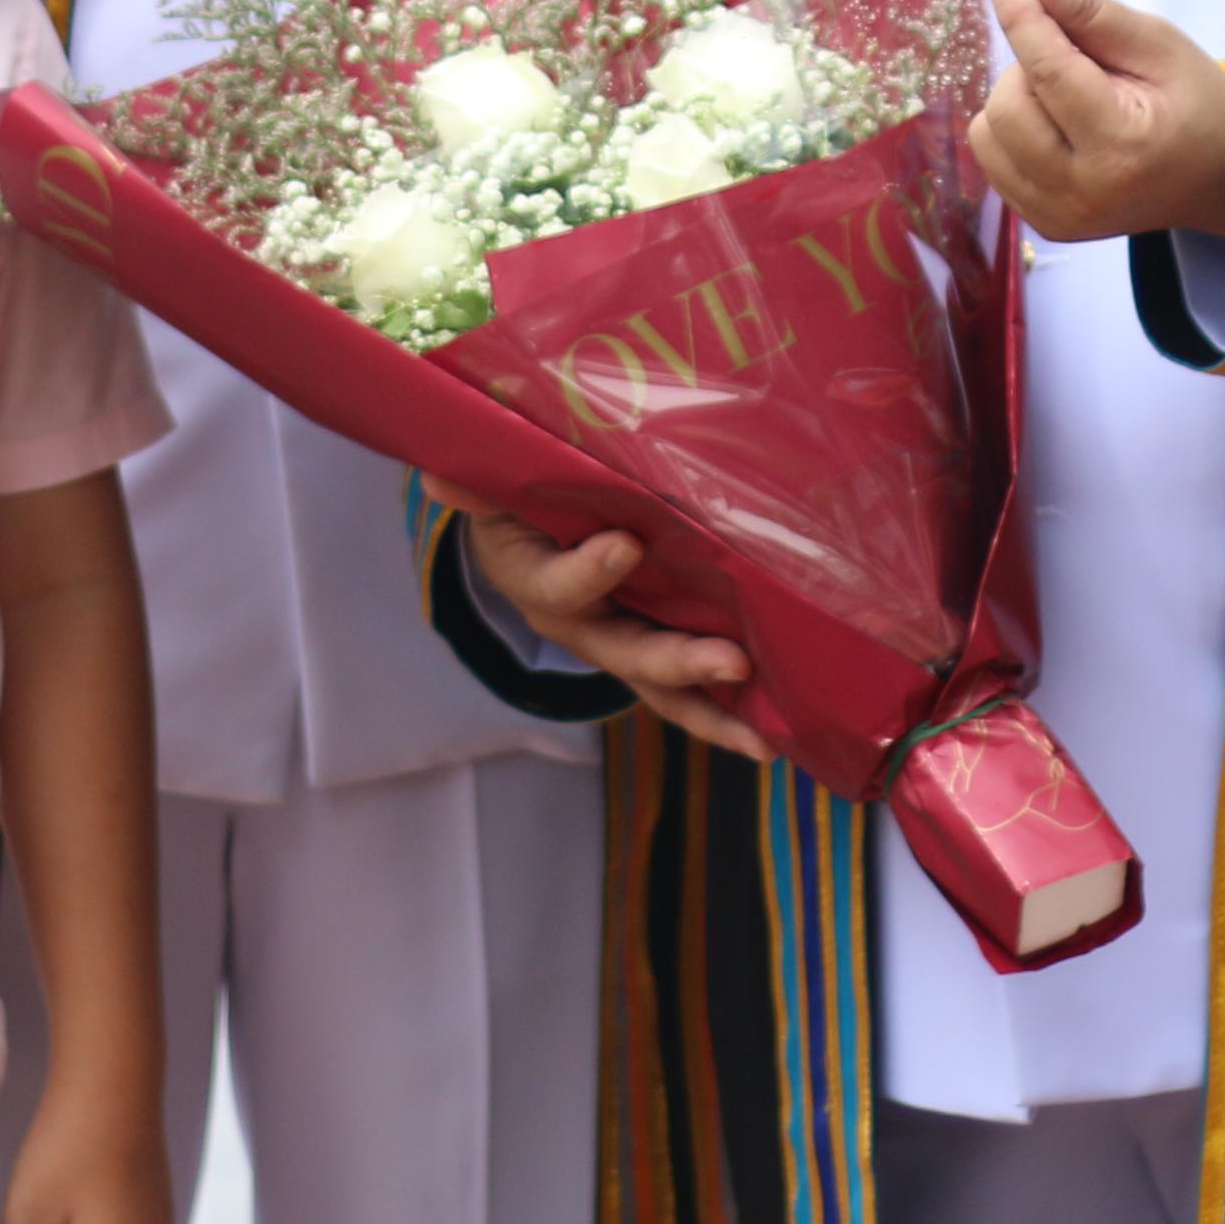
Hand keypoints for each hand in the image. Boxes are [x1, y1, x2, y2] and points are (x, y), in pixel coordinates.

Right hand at [439, 485, 774, 756]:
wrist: (527, 532)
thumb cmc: (517, 500)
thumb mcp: (494, 488)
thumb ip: (478, 487)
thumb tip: (441, 483)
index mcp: (535, 584)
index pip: (557, 588)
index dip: (588, 573)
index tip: (626, 545)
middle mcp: (582, 627)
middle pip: (628, 654)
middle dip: (680, 663)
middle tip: (733, 662)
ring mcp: (622, 643)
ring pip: (668, 688)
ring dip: (718, 714)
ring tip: (767, 740)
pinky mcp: (659, 644)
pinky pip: (694, 683)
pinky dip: (735, 706)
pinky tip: (783, 724)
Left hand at [968, 0, 1224, 243]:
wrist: (1219, 176)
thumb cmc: (1195, 101)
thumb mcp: (1157, 45)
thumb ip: (1091, 11)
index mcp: (1122, 146)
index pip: (1049, 74)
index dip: (1020, 18)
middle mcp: (1083, 192)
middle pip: (1008, 105)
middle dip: (1028, 65)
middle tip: (1076, 60)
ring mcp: (1060, 216)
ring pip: (988, 133)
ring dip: (1015, 97)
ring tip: (1067, 95)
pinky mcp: (1046, 226)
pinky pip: (992, 160)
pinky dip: (1010, 129)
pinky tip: (1054, 124)